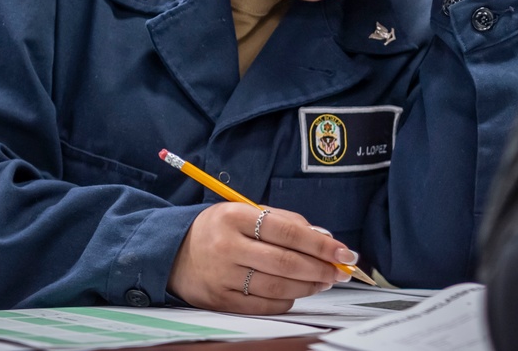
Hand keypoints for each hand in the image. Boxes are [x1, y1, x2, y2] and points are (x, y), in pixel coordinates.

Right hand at [167, 203, 354, 314]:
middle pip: (286, 262)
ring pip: (278, 286)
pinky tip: (297, 291)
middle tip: (342, 271)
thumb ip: (284, 220)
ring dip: (309, 285)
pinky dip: (288, 299)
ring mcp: (222, 276)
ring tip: (324, 281)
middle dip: (321, 268)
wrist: (173, 252)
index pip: (287, 231)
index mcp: (234, 216)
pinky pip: (264, 304)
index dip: (320, 244)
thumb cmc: (218, 229)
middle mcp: (227, 246)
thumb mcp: (244, 212)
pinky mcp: (220, 300)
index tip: (344, 251)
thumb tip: (323, 236)